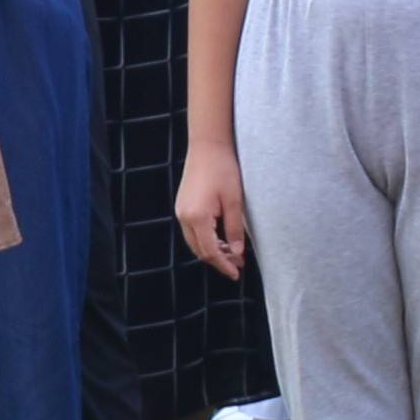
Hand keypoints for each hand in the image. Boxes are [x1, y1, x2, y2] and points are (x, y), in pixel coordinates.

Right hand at [175, 142, 250, 278]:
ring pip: (195, 242)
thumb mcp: (234, 202)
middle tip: (238, 264)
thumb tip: (237, 252)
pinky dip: (206, 239)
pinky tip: (221, 238)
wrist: (207, 146)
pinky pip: (192, 231)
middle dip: (218, 260)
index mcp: (197, 217)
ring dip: (212, 250)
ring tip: (232, 252)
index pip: (210, 251)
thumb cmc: (223, 169)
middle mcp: (184, 217)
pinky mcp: (182, 206)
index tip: (236, 273)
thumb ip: (234, 230)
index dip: (224, 265)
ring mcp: (180, 211)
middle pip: (200, 250)